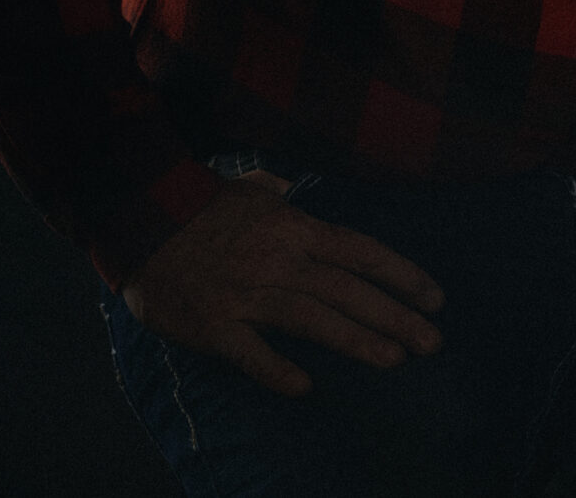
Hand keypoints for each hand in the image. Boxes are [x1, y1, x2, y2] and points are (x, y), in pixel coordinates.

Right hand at [119, 171, 445, 397]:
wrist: (140, 216)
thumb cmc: (199, 204)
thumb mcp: (249, 187)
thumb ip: (278, 193)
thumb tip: (292, 188)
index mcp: (294, 228)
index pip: (362, 253)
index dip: (403, 275)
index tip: (435, 298)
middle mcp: (280, 261)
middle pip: (349, 290)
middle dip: (396, 316)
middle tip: (432, 343)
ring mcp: (248, 294)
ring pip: (313, 320)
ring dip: (357, 341)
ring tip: (395, 360)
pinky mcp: (215, 324)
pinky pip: (251, 353)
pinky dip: (278, 370)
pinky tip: (306, 387)